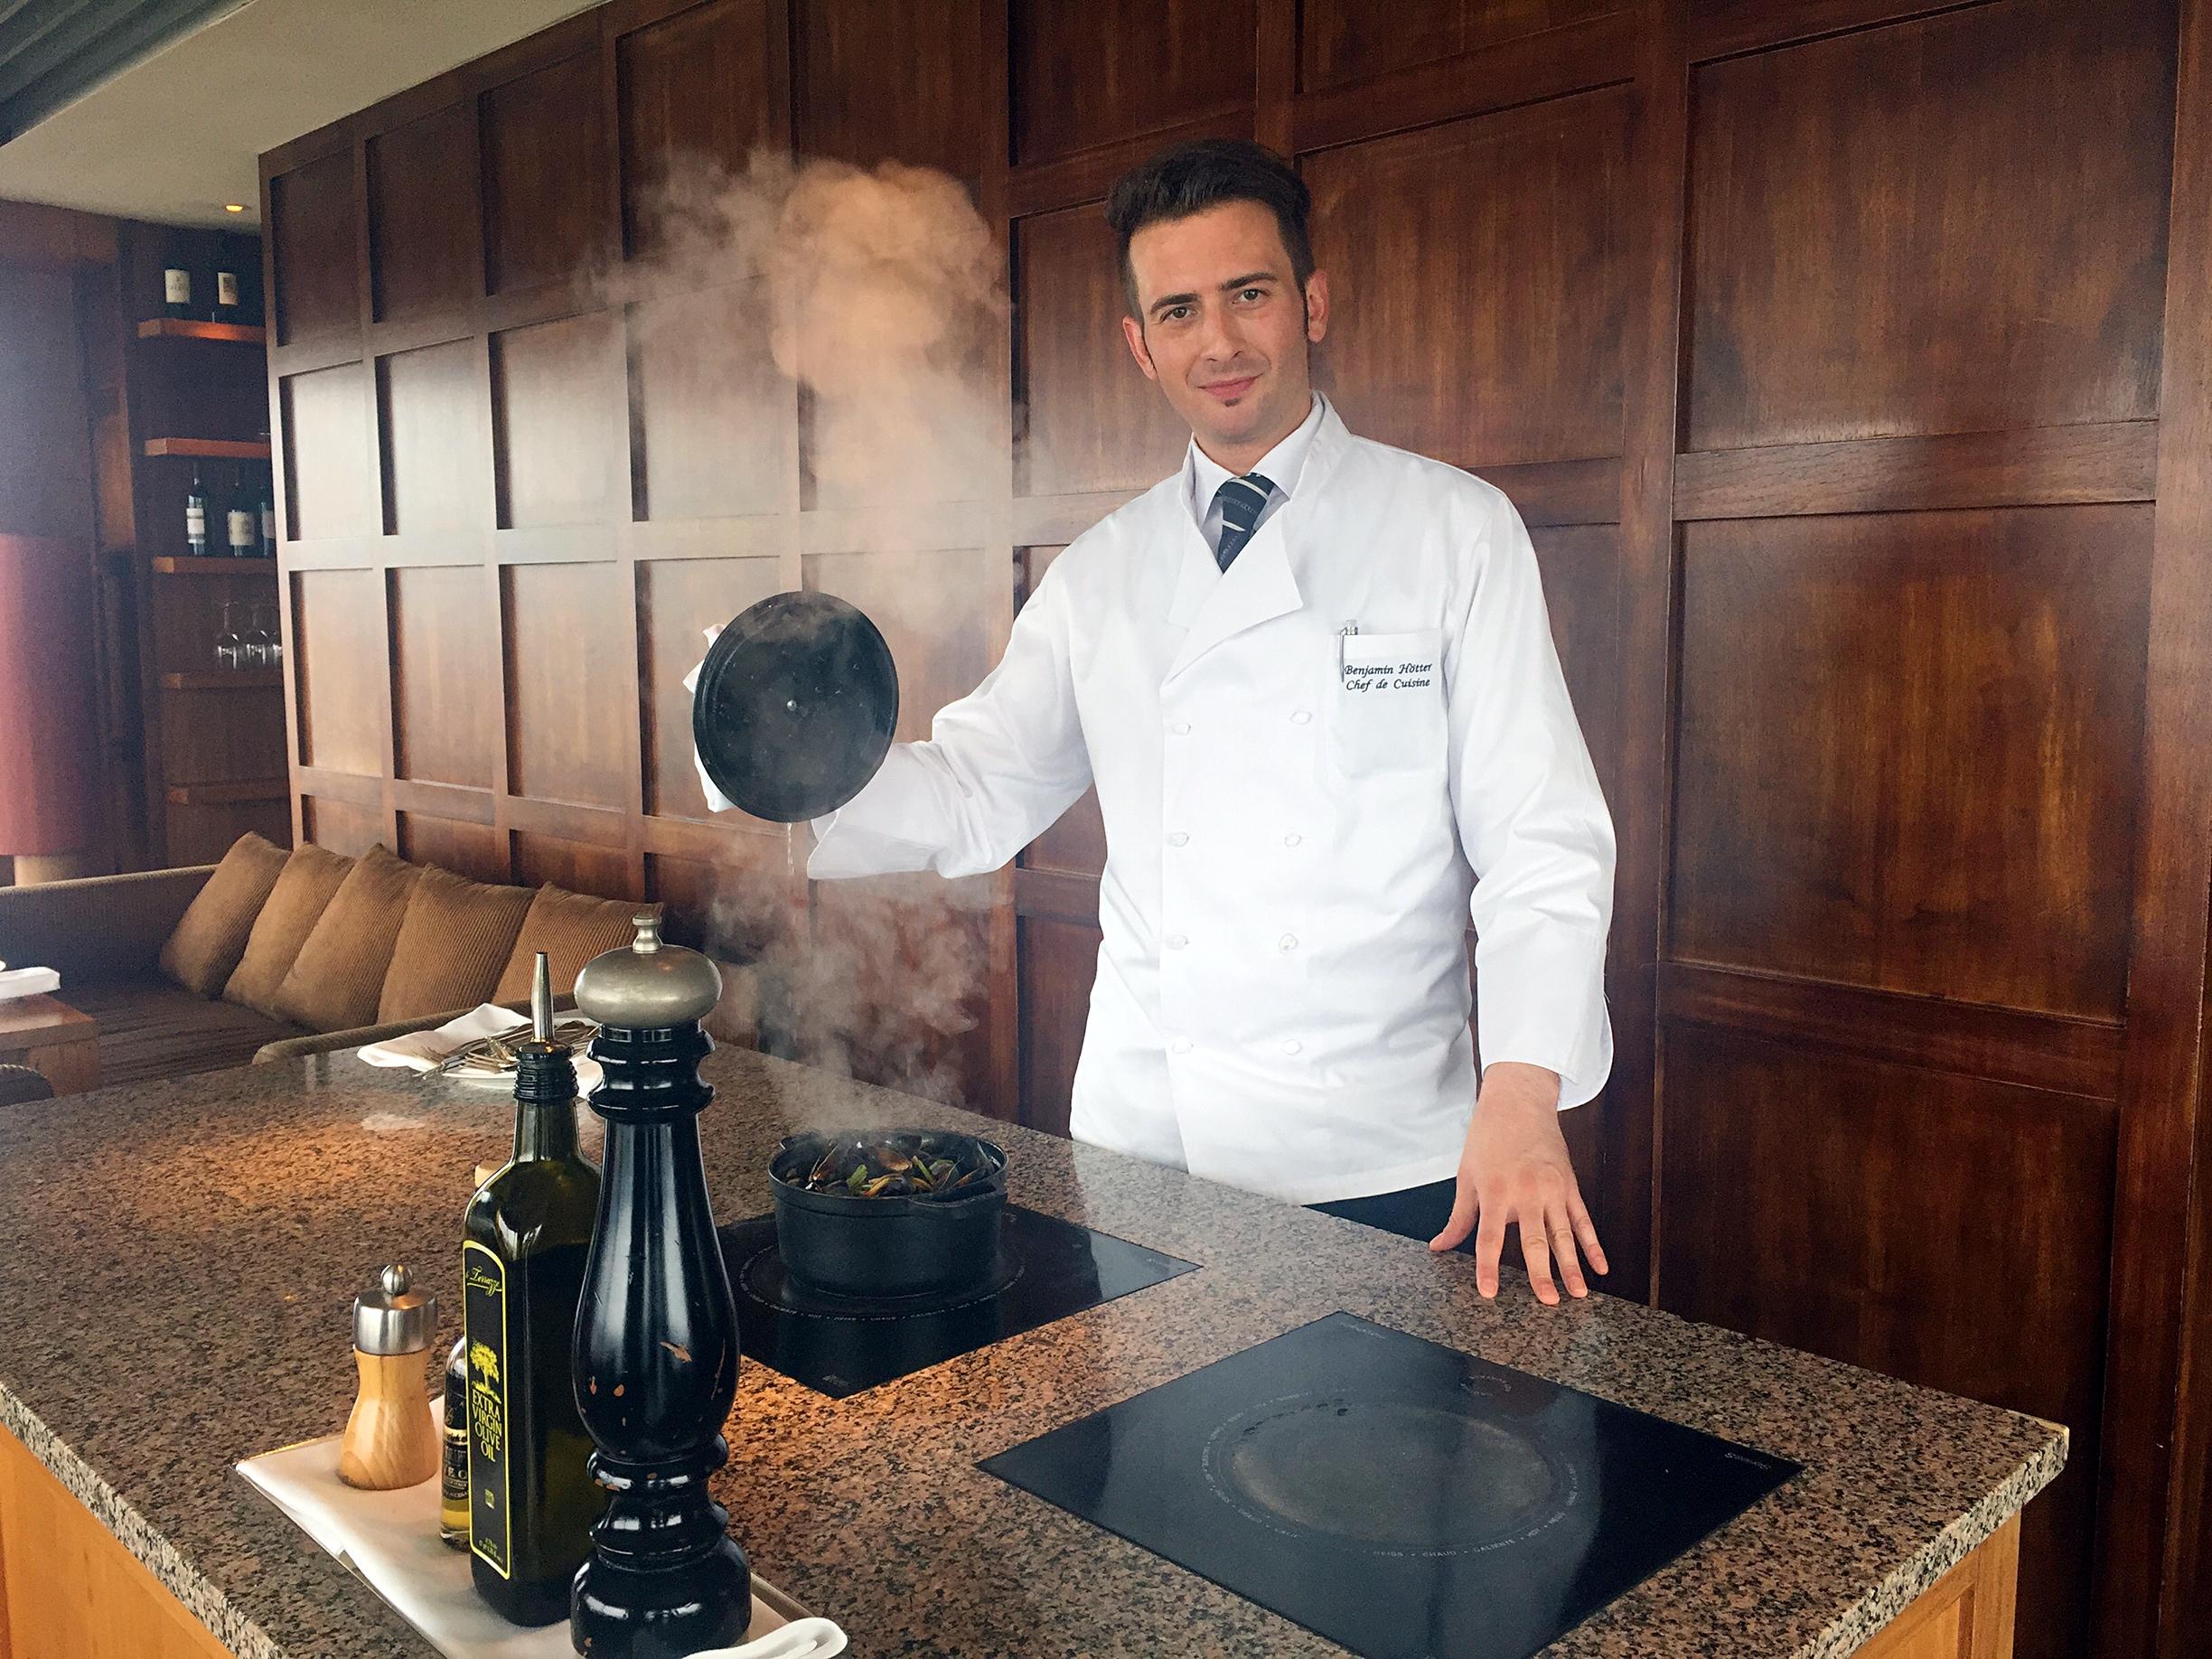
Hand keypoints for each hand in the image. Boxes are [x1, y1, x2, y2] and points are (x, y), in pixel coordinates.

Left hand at [1430, 1062, 1607, 1304]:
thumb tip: (1440, 1246)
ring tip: (1578, 1293)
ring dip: (1572, 1266)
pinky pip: (1583, 1219)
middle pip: (1535, 1241)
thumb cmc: (1486, 1139)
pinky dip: (1593, 1244)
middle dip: (1542, 1274)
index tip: (1489, 1293)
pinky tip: (1600, 1266)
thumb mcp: (1466, 1176)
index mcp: (1495, 1192)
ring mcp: (1551, 1189)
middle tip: (1549, 1302)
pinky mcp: (1569, 1185)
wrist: (1517, 1102)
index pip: (1489, 1238)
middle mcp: (1526, 1193)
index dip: (1488, 1267)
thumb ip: (1458, 1217)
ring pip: (1564, 1235)